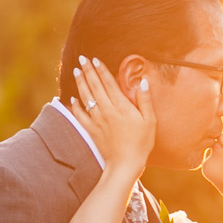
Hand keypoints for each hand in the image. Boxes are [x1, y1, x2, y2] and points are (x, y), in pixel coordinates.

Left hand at [69, 55, 154, 175]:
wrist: (125, 164)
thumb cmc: (141, 143)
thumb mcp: (150, 121)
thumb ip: (145, 100)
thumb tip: (143, 81)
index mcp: (121, 106)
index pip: (108, 83)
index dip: (101, 70)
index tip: (95, 59)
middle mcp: (106, 110)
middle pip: (94, 86)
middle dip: (88, 71)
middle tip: (81, 59)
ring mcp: (96, 120)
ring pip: (85, 97)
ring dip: (80, 83)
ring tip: (76, 71)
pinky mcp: (91, 130)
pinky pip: (79, 115)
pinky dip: (75, 105)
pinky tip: (72, 98)